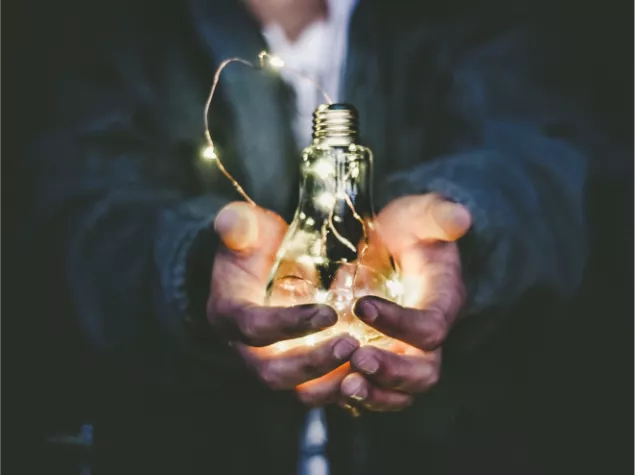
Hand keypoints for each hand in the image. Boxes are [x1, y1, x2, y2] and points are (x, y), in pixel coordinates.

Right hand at [208, 202, 358, 400]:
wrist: (259, 267)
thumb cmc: (254, 244)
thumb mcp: (245, 228)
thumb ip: (238, 224)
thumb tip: (231, 222)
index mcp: (229, 314)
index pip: (253, 327)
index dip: (289, 324)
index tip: (328, 313)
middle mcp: (246, 349)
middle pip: (274, 373)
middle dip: (313, 363)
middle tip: (351, 344)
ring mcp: (272, 363)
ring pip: (297, 391)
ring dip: (331, 383)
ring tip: (367, 364)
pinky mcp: (297, 371)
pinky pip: (318, 390)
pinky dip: (343, 387)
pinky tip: (373, 373)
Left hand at [341, 194, 471, 410]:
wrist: (396, 245)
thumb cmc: (410, 229)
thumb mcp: (422, 215)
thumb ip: (439, 215)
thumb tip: (461, 217)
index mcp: (442, 303)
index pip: (430, 327)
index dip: (400, 323)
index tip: (361, 305)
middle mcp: (428, 338)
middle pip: (423, 372)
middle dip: (392, 372)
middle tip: (357, 359)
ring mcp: (405, 353)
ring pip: (400, 393)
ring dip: (373, 395)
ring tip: (343, 386)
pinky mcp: (382, 360)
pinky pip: (375, 391)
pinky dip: (353, 396)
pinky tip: (325, 387)